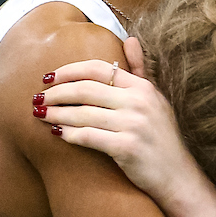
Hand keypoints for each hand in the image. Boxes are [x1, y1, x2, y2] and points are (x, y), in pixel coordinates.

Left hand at [36, 38, 215, 216]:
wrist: (178, 177)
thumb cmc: (163, 139)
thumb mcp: (157, 100)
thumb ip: (141, 70)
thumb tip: (129, 39)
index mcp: (143, 87)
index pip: (98, 69)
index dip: (69, 71)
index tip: (49, 77)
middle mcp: (140, 102)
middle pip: (85, 89)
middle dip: (56, 93)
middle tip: (37, 98)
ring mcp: (134, 124)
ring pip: (82, 113)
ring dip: (55, 114)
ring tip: (39, 115)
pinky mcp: (127, 147)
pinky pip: (88, 136)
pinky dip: (68, 134)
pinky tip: (57, 134)